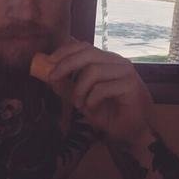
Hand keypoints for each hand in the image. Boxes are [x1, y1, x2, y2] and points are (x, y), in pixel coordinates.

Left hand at [39, 39, 153, 144]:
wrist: (130, 131)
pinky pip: (103, 87)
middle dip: (66, 64)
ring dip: (79, 89)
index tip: (48, 61)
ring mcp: (126, 71)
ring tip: (78, 104)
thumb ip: (66, 86)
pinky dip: (91, 99)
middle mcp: (116, 61)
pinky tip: (92, 108)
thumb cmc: (107, 112)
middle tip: (52, 78)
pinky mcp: (131, 85)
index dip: (64, 51)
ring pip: (93, 71)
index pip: (83, 46)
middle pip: (87, 53)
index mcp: (105, 60)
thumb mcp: (80, 98)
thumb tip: (47, 75)